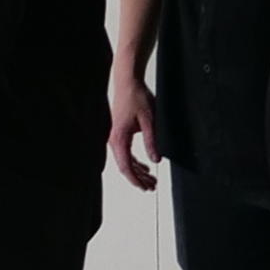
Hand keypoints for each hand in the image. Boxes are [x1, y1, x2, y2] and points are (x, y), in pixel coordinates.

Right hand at [106, 63, 160, 192]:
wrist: (128, 82)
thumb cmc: (136, 97)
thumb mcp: (149, 120)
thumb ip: (152, 141)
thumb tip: (155, 159)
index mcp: (119, 138)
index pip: (126, 166)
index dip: (136, 179)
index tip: (145, 187)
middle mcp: (114, 140)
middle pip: (126, 166)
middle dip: (139, 178)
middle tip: (152, 186)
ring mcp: (115, 137)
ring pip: (126, 161)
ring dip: (138, 171)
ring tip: (151, 179)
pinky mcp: (120, 133)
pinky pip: (126, 153)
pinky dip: (135, 162)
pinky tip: (145, 167)